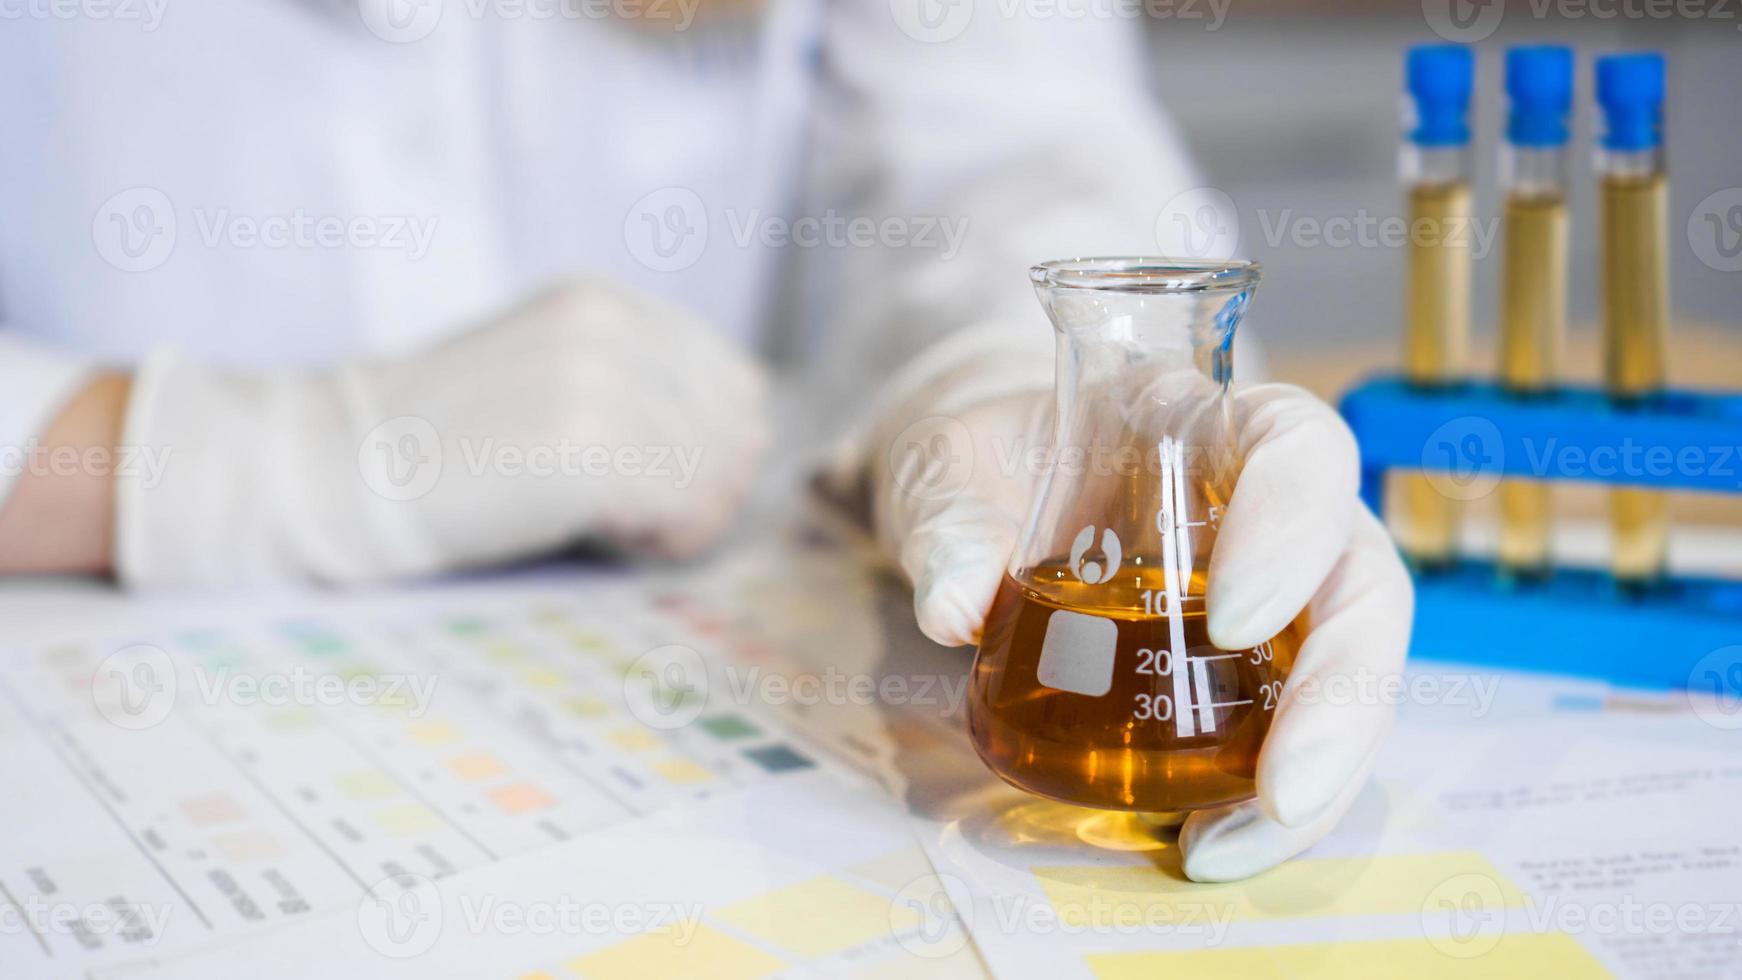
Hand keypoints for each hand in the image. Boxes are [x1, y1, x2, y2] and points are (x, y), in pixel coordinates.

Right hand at [119, 278, 770, 585]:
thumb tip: (747, 440)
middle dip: (703, 484)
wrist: (330, 468)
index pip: (733, 379)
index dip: (711, 446)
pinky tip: (595, 534)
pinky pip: (685, 508)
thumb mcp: (543, 379)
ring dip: (678, 517)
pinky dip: (656, 539)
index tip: (653, 482)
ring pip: (718, 471)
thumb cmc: (437, 448)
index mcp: (603, 302)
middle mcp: (610, 326)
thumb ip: (636, 388)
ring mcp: (600, 382)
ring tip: (604, 522)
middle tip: (631, 514)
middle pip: (737, 426)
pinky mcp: (587, 448)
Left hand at [875, 382, 1411, 881]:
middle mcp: (1266, 506)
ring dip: (1315, 774)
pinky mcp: (1251, 670)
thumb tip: (955, 605)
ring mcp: (1276, 592)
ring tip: (1226, 848)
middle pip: (1361, 587)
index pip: (1298, 446)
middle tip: (1281, 792)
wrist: (980, 501)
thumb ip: (945, 523)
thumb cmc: (980, 464)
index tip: (1233, 620)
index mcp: (1203, 424)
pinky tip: (1206, 846)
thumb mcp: (941, 472)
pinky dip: (1261, 801)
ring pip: (1349, 675)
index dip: (1291, 527)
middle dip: (1343, 699)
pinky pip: (1290, 731)